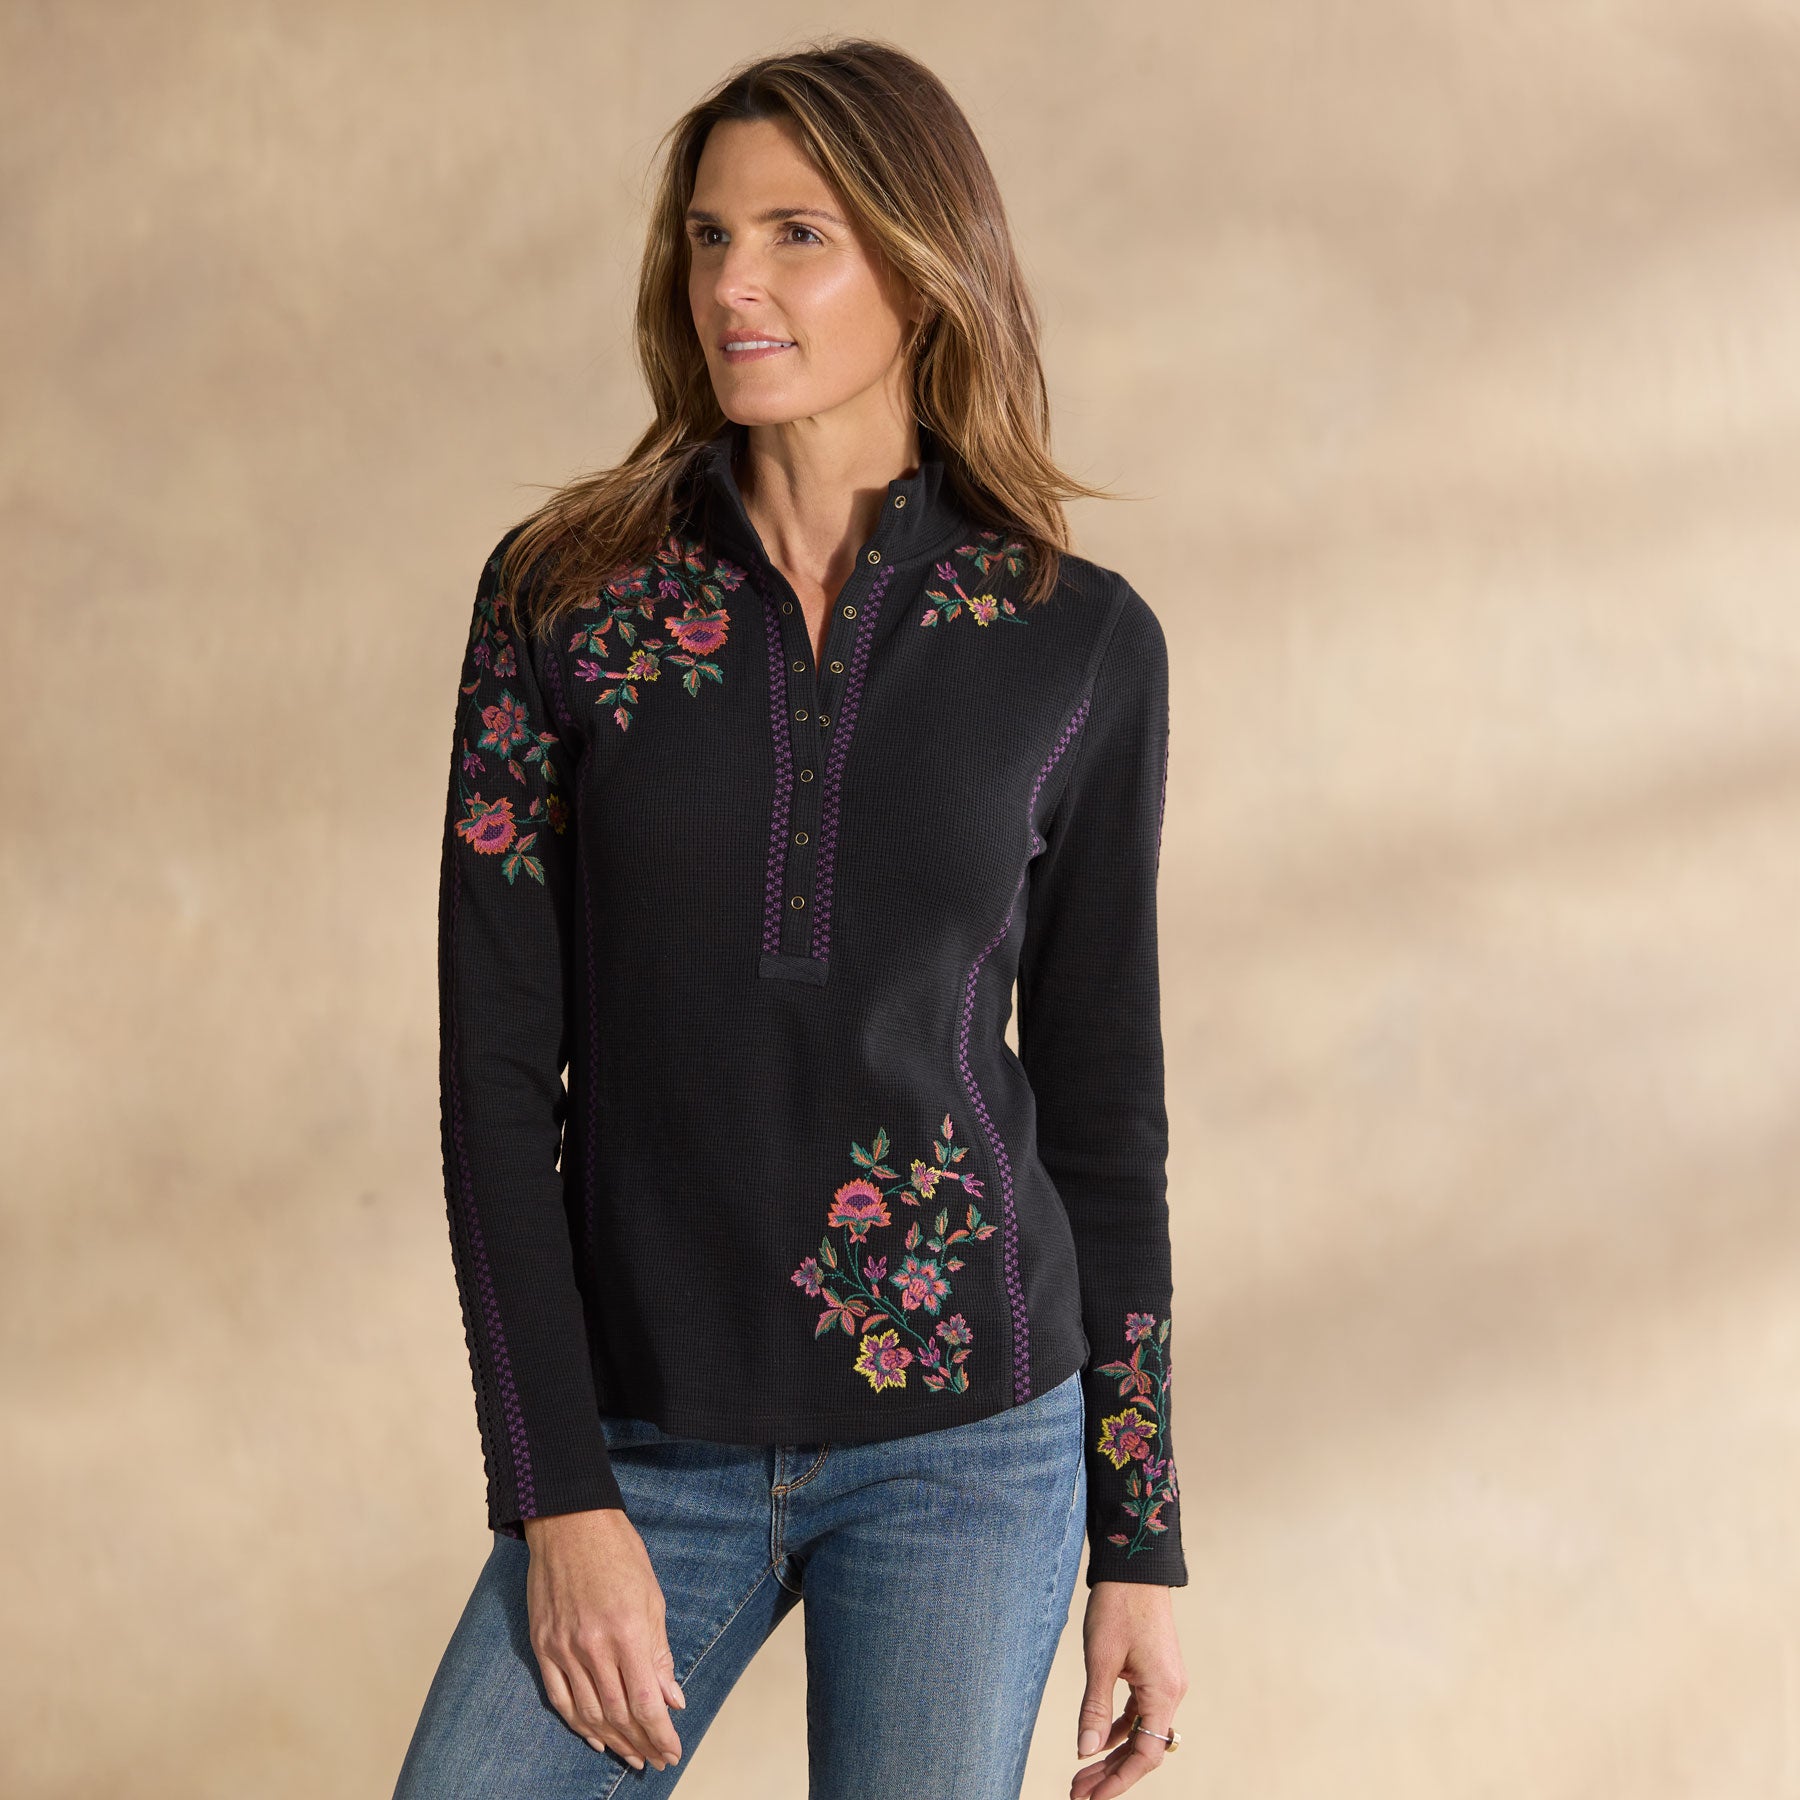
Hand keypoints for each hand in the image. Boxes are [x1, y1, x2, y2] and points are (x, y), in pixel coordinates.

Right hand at [521, 1508, 686, 1772]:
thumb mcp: (652, 1598)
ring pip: (588, 1713)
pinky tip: (594, 1737)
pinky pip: (558, 1698)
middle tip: (656, 1760)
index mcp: (626, 1632)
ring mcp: (563, 1648)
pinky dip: (577, 1724)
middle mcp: (592, 1646)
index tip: (672, 1751)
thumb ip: (659, 1654)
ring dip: (613, 1740)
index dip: (660, 1734)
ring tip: (631, 1756)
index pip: (646, 1702)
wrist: (570, 1523)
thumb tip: (672, 1700)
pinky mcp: (543, 1645)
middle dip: (641, 1743)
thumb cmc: (619, 1553)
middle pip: (618, 1713)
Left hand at [1070, 1581, 1186, 1796]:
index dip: (1119, 1782)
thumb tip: (1085, 1750)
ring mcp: (1164, 1682)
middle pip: (1142, 1748)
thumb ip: (1095, 1707)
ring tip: (1081, 1774)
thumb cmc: (1119, 1607)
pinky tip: (1096, 1740)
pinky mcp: (1154, 1672)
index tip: (1092, 1799)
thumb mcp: (1101, 1658)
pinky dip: (1117, 1728)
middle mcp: (1170, 1693)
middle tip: (1077, 1793)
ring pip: (1139, 1732)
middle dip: (1110, 1774)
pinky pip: (1138, 1712)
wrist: (1135, 1565)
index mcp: (1163, 1693)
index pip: (1146, 1755)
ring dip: (1111, 1753)